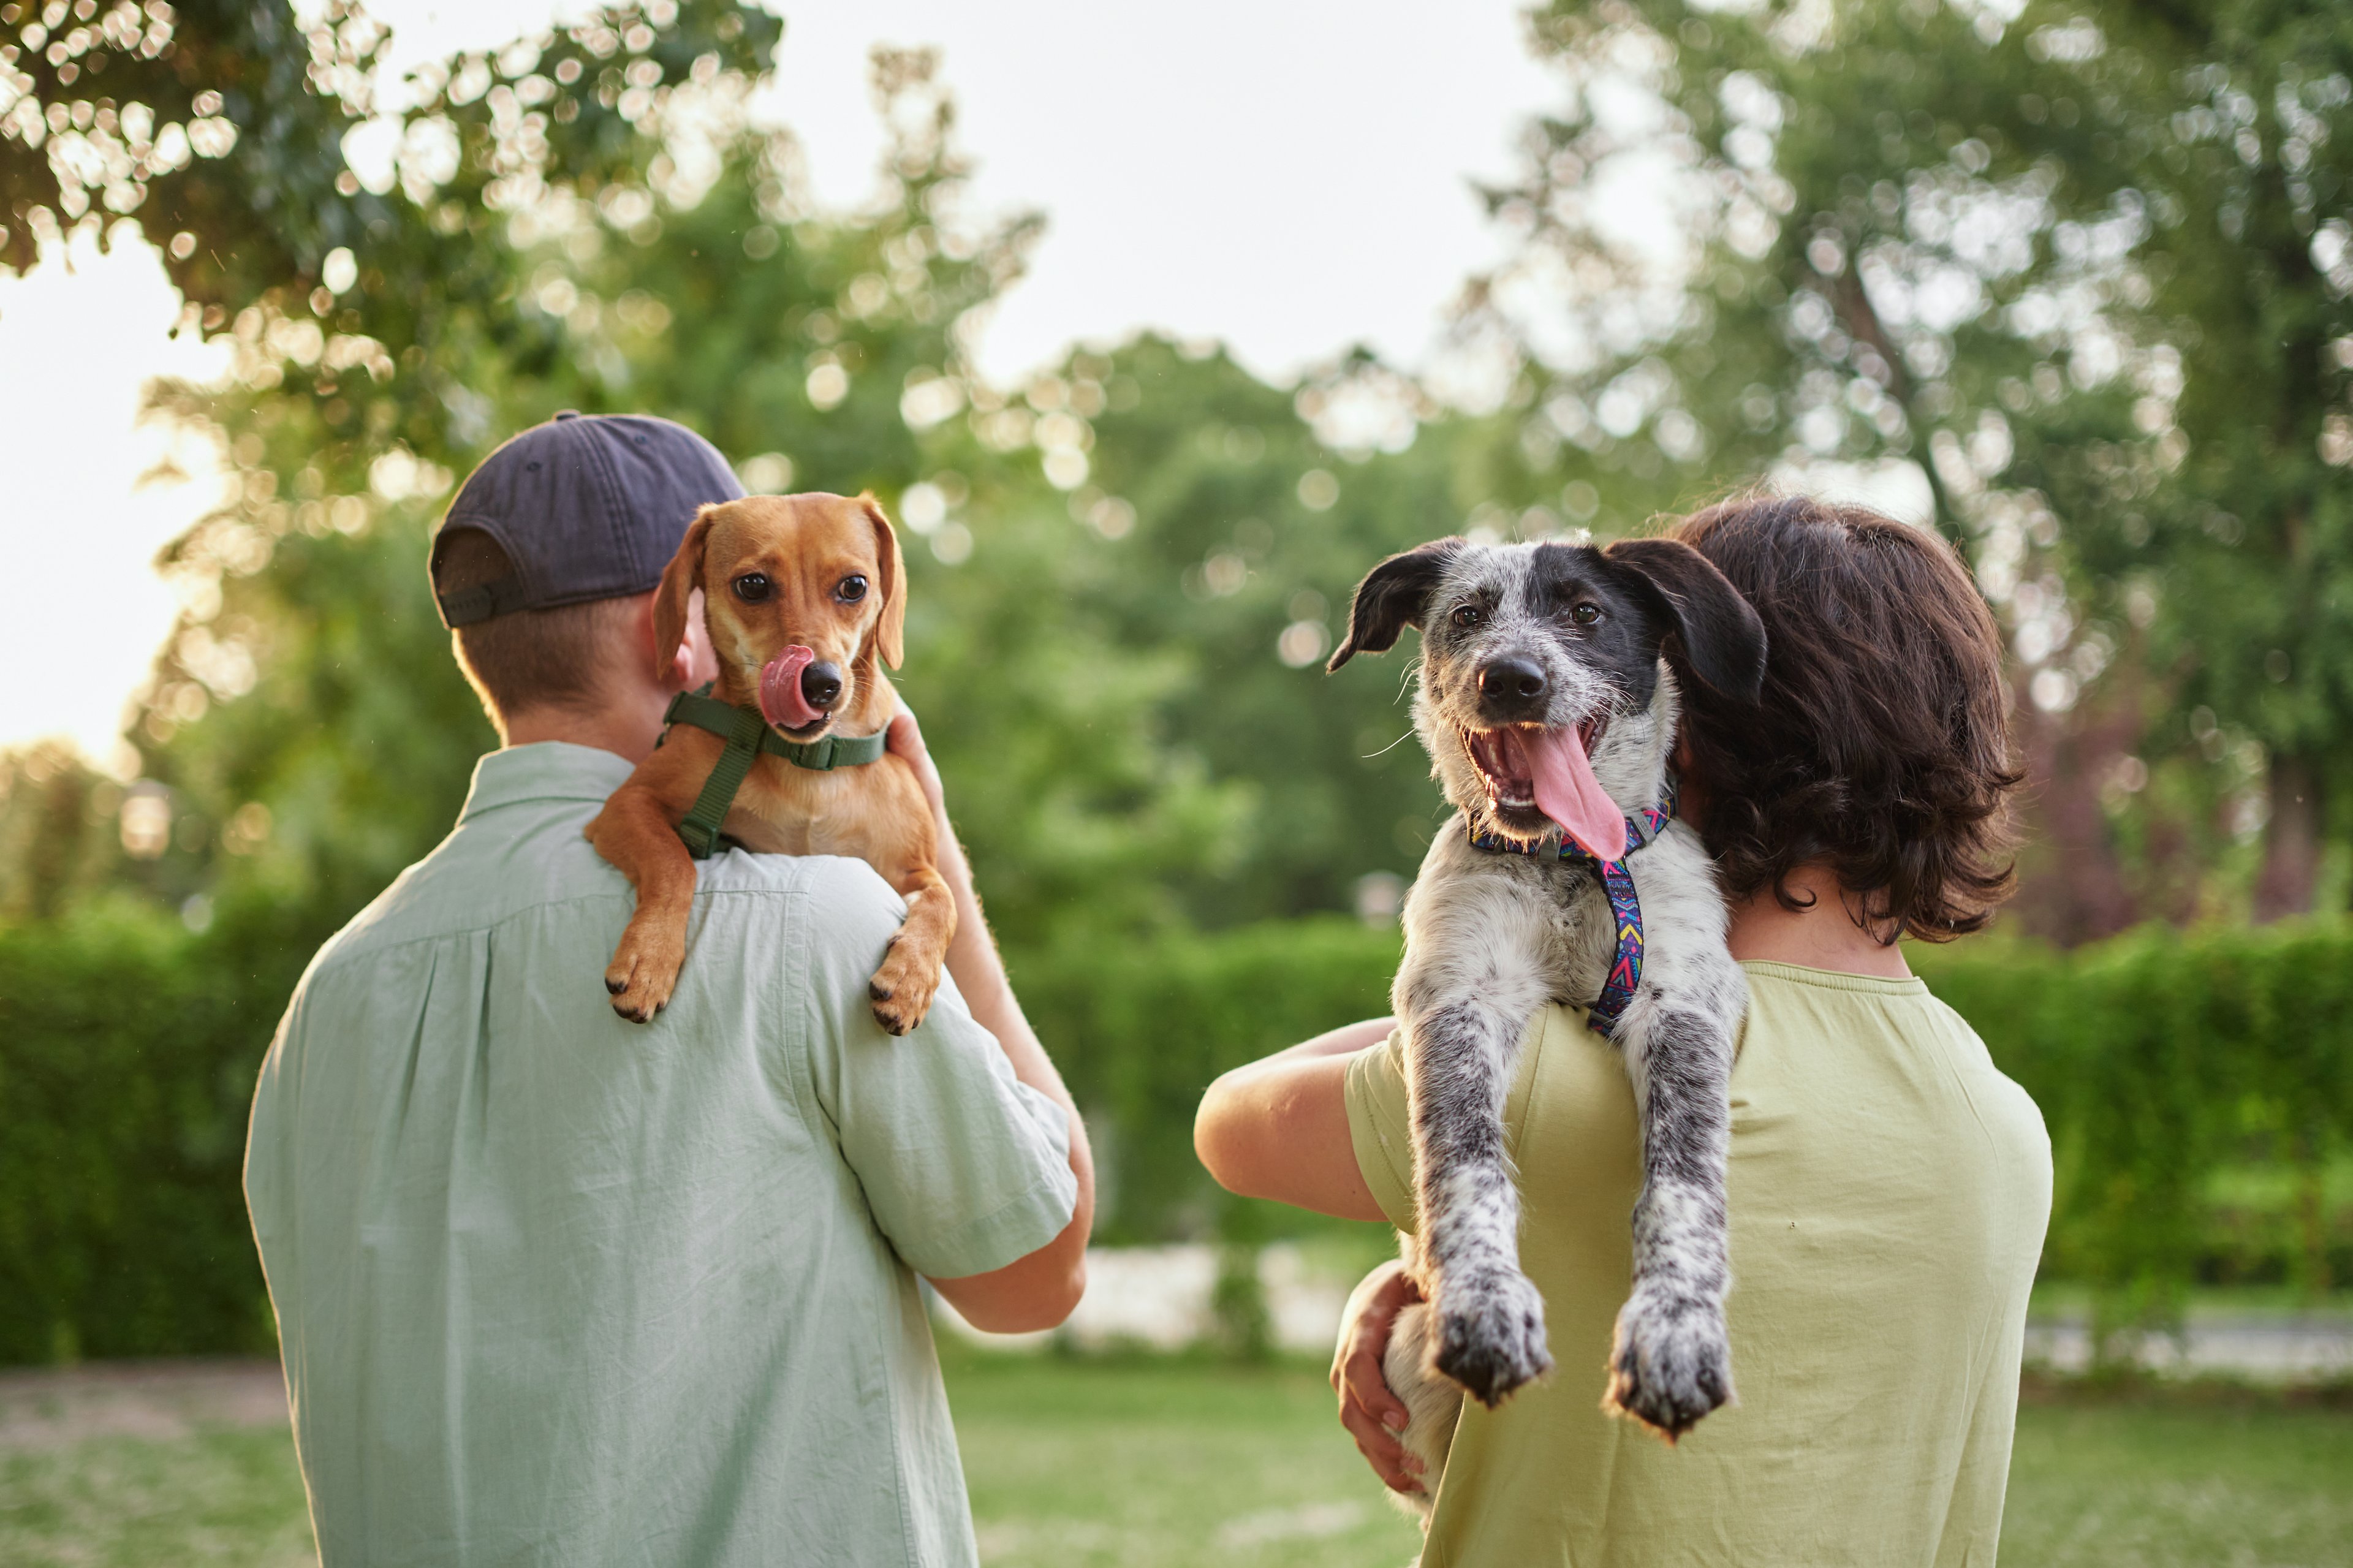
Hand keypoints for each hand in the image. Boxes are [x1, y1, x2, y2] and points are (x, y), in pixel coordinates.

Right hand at [1331, 1258, 1425, 1494]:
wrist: (1398, 1276)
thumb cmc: (1422, 1278)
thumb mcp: (1426, 1278)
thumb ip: (1437, 1305)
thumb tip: (1464, 1348)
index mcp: (1364, 1319)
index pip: (1356, 1366)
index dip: (1375, 1397)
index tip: (1403, 1422)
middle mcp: (1350, 1349)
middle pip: (1349, 1406)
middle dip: (1379, 1442)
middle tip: (1415, 1465)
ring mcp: (1351, 1373)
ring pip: (1354, 1424)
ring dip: (1380, 1457)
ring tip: (1415, 1480)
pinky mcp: (1361, 1390)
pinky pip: (1363, 1427)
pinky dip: (1381, 1455)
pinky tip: (1408, 1477)